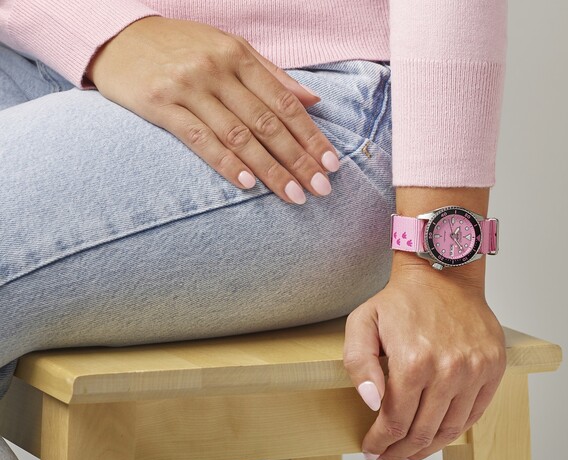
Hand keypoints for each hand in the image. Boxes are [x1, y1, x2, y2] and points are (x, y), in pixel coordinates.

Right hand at [87, 16, 340, 203]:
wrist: (117, 37)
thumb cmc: (182, 46)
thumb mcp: (229, 48)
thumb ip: (272, 75)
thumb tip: (313, 101)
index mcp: (239, 56)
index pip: (285, 103)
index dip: (311, 136)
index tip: (332, 164)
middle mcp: (217, 70)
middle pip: (267, 123)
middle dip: (298, 160)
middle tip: (320, 189)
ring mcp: (188, 87)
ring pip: (238, 135)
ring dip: (269, 169)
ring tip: (293, 194)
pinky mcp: (159, 104)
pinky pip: (199, 138)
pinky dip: (225, 163)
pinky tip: (247, 183)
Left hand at [343, 267, 506, 459]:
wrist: (444, 273)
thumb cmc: (401, 300)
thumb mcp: (362, 323)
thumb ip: (358, 365)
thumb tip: (372, 404)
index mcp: (413, 362)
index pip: (395, 422)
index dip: (380, 443)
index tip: (371, 450)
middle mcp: (448, 370)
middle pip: (422, 432)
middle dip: (401, 453)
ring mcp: (475, 369)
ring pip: (451, 429)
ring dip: (428, 448)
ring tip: (411, 454)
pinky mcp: (493, 366)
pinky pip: (475, 413)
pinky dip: (456, 430)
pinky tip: (439, 434)